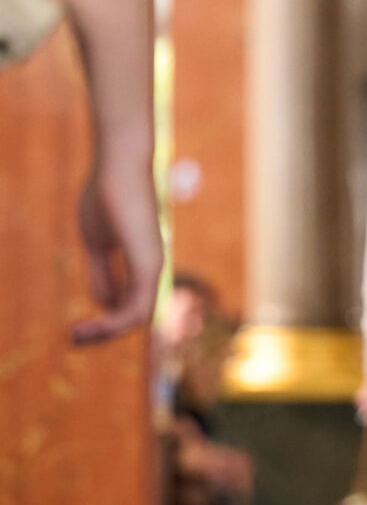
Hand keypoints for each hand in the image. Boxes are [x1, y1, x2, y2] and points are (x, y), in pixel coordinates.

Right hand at [71, 147, 162, 344]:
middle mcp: (154, 269)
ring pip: (139, 318)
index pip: (131, 306)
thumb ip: (102, 272)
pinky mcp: (149, 263)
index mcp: (143, 264)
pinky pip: (138, 308)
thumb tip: (104, 304)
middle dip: (104, 333)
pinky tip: (95, 326)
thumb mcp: (97, 242)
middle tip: (74, 338)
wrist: (119, 166)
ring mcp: (154, 267)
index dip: (105, 322)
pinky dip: (116, 323)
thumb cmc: (108, 196)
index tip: (75, 330)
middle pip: (136, 317)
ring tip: (78, 335)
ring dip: (108, 332)